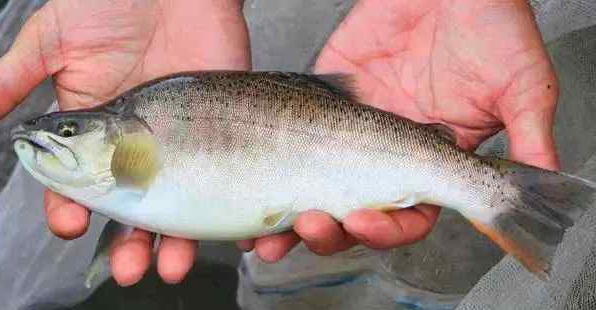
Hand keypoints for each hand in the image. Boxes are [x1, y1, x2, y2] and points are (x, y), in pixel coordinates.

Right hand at [0, 0, 249, 284]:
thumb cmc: (110, 4)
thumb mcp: (52, 40)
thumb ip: (9, 82)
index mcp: (94, 131)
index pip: (80, 187)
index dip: (71, 210)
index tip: (71, 225)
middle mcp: (139, 145)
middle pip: (134, 210)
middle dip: (129, 245)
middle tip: (130, 268)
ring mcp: (182, 141)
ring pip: (180, 205)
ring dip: (175, 242)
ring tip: (172, 264)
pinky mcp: (223, 129)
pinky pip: (226, 177)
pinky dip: (229, 210)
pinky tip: (229, 235)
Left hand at [242, 0, 557, 260]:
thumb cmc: (491, 24)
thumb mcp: (520, 81)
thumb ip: (527, 132)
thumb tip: (539, 180)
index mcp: (433, 160)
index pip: (409, 216)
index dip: (388, 230)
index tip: (365, 224)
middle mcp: (390, 152)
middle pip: (356, 212)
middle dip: (331, 231)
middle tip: (309, 227)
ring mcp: (355, 127)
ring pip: (319, 185)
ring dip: (296, 211)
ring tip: (271, 231)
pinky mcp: (327, 97)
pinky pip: (296, 137)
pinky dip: (276, 163)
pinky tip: (259, 179)